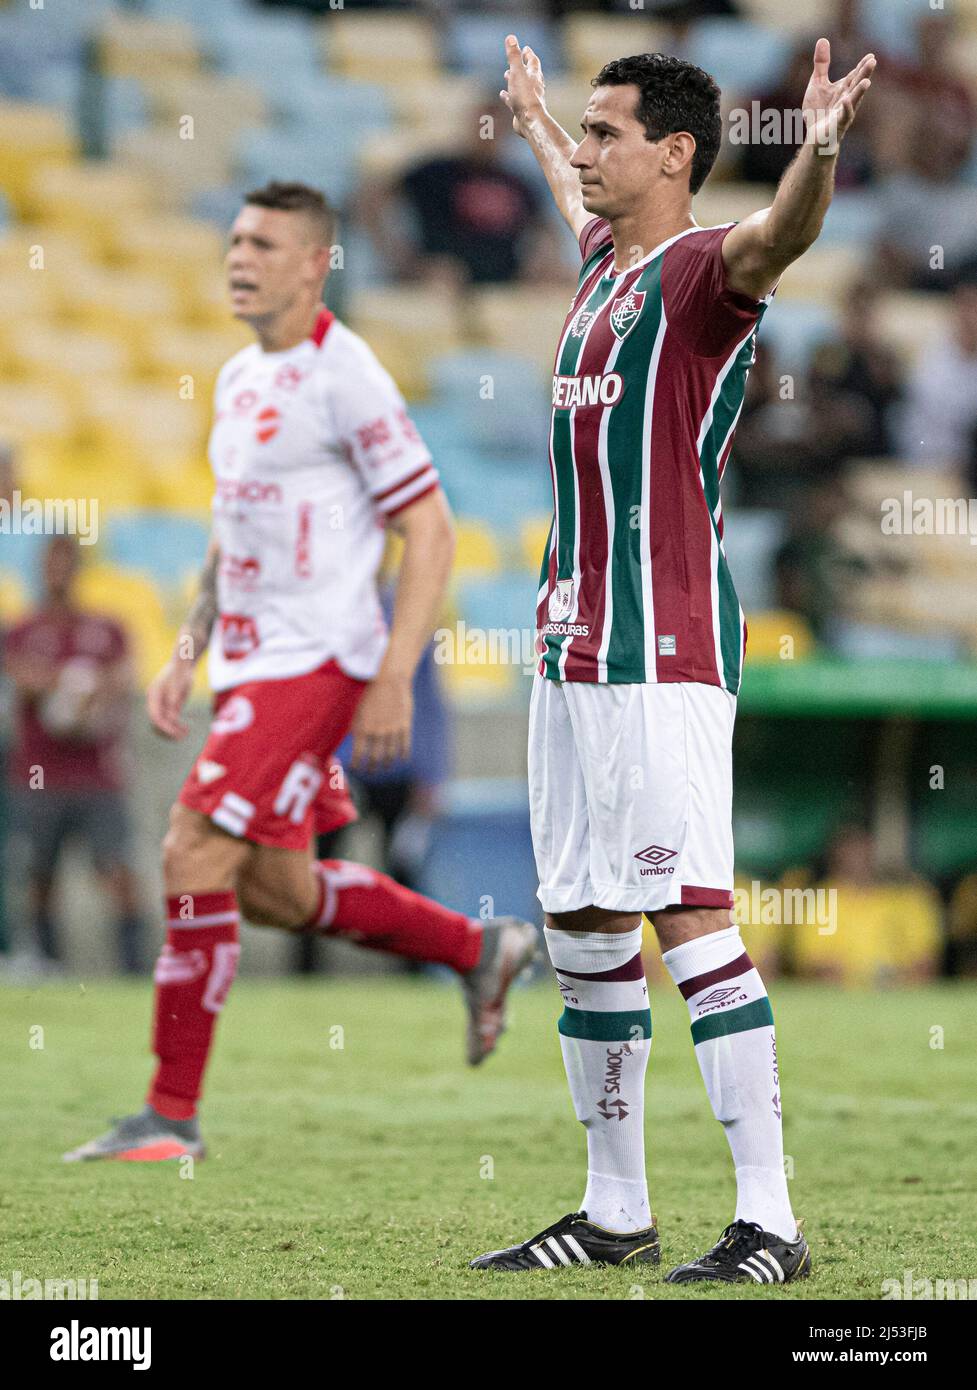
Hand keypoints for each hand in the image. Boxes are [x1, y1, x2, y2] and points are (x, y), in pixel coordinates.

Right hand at [146, 657, 193, 738]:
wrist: (183, 663)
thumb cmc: (181, 672)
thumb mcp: (180, 685)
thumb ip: (175, 701)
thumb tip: (172, 718)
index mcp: (154, 694)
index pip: (155, 715)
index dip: (164, 726)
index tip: (175, 733)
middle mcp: (154, 700)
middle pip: (156, 721)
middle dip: (168, 731)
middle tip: (181, 737)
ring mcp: (160, 702)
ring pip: (162, 722)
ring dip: (172, 730)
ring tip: (185, 734)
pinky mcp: (168, 704)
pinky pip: (169, 719)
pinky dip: (175, 725)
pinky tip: (185, 729)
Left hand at [350, 674, 411, 772]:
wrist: (390, 680)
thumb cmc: (371, 695)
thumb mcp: (358, 711)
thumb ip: (356, 728)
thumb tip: (352, 742)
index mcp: (362, 728)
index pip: (358, 754)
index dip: (357, 764)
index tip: (356, 768)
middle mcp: (377, 732)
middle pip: (374, 758)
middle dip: (372, 768)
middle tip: (371, 771)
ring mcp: (392, 730)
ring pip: (390, 755)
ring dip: (387, 764)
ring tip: (385, 767)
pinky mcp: (405, 726)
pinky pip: (404, 746)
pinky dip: (403, 755)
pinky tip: (401, 759)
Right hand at [501, 33, 545, 137]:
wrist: (530, 121)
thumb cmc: (525, 96)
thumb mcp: (517, 72)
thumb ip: (514, 56)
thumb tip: (511, 37)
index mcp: (534, 76)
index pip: (533, 61)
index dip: (528, 54)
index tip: (525, 48)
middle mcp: (533, 87)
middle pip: (528, 74)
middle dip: (521, 67)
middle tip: (516, 62)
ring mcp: (528, 100)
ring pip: (520, 87)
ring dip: (514, 81)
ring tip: (506, 75)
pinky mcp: (522, 111)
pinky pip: (514, 101)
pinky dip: (509, 96)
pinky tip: (503, 96)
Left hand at [802, 37, 874, 153]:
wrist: (815, 138)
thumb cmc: (819, 111)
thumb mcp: (818, 83)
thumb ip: (822, 64)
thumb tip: (823, 39)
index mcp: (844, 89)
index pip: (854, 75)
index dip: (862, 66)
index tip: (871, 55)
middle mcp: (847, 100)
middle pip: (856, 85)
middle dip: (864, 74)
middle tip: (873, 61)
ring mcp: (843, 113)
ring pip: (854, 101)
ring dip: (859, 92)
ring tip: (867, 82)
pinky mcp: (837, 125)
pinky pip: (843, 116)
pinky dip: (846, 108)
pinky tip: (846, 100)